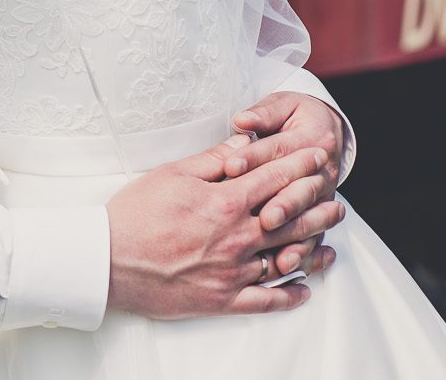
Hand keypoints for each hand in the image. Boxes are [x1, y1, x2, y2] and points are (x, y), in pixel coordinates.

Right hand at [105, 140, 338, 318]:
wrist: (109, 259)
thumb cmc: (134, 213)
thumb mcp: (171, 174)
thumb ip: (212, 160)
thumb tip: (243, 145)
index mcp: (226, 202)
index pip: (274, 179)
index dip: (300, 165)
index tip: (319, 156)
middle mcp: (237, 237)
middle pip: (290, 218)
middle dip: (317, 203)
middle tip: (336, 197)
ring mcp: (234, 271)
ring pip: (286, 257)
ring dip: (312, 245)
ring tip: (330, 237)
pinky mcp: (223, 299)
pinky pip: (266, 300)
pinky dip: (289, 295)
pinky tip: (304, 289)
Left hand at [222, 93, 347, 274]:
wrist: (327, 132)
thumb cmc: (297, 116)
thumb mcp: (284, 105)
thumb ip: (264, 114)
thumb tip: (243, 119)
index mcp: (311, 139)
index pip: (278, 150)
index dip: (254, 158)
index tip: (231, 167)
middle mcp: (321, 172)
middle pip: (298, 191)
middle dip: (280, 204)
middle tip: (262, 217)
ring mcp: (322, 199)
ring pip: (309, 221)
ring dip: (293, 236)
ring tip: (278, 252)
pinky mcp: (319, 218)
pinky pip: (314, 240)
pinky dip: (304, 254)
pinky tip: (288, 267)